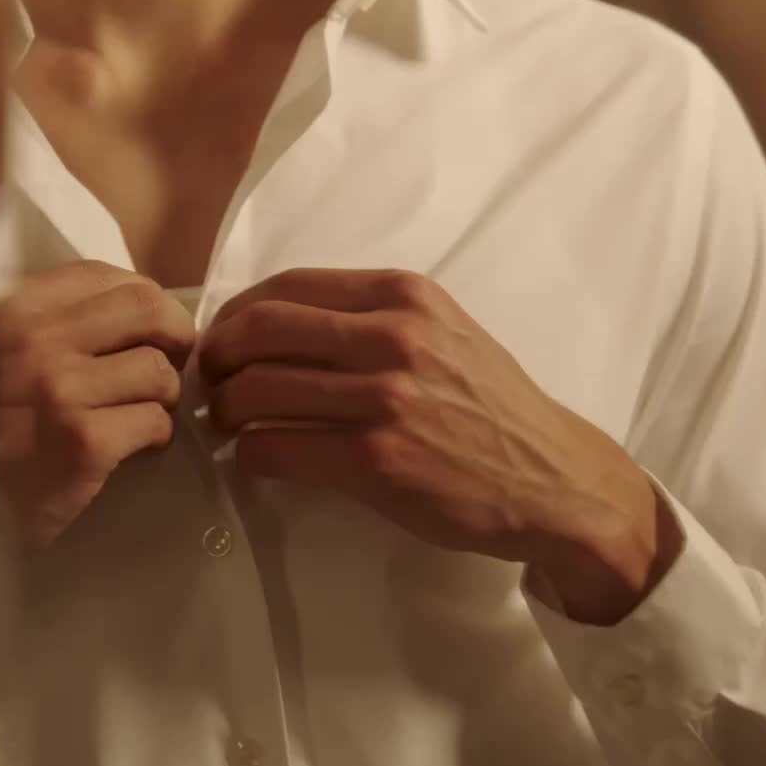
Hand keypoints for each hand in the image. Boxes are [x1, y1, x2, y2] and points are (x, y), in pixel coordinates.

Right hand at [0, 262, 194, 544]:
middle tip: (171, 365)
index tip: (150, 331)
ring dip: (164, 397)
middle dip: (175, 337)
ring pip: (158, 369)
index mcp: (15, 313)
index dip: (144, 302)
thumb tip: (151, 300)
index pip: (105, 276)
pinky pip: (156, 420)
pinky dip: (157, 436)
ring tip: (141, 413)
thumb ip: (68, 319)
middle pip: (146, 307)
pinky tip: (136, 446)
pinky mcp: (82, 442)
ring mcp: (56, 390)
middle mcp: (31, 342)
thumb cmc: (9, 431)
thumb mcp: (18, 358)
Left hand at [200, 268, 679, 623]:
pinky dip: (250, 455)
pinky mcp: (376, 460)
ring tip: (227, 425)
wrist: (553, 480)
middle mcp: (394, 336)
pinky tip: (254, 459)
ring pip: (258, 390)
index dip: (238, 312)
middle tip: (212, 381)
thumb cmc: (493, 408)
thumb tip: (284, 325)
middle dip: (219, 356)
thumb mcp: (444, 332)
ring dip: (226, 410)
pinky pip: (276, 449)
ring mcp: (385, 398)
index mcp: (405, 295)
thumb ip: (375, 319)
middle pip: (261, 329)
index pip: (288, 285)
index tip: (225, 337)